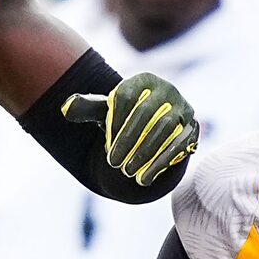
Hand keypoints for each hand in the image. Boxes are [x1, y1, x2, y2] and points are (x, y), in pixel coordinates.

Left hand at [62, 71, 198, 187]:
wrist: (154, 129)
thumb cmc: (125, 118)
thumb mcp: (105, 113)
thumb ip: (86, 108)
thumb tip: (66, 108)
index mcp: (142, 80)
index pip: (126, 96)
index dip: (114, 120)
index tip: (104, 142)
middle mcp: (167, 90)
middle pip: (147, 113)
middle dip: (128, 141)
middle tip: (113, 163)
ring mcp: (183, 108)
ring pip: (166, 129)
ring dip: (146, 153)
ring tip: (128, 173)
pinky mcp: (193, 127)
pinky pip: (181, 143)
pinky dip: (163, 162)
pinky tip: (147, 178)